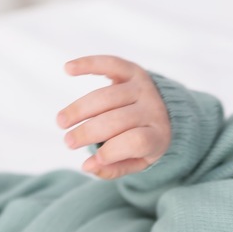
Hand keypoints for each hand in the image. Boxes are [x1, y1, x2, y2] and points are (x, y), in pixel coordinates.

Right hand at [56, 55, 171, 178]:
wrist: (171, 110)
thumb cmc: (146, 141)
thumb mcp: (139, 161)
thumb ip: (115, 168)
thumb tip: (87, 166)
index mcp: (159, 135)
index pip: (135, 141)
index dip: (113, 151)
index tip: (93, 160)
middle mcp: (153, 109)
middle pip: (116, 120)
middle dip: (88, 132)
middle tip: (68, 142)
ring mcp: (143, 88)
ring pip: (106, 97)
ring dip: (79, 109)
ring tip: (61, 122)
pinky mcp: (133, 71)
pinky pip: (110, 64)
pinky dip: (88, 64)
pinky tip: (68, 69)